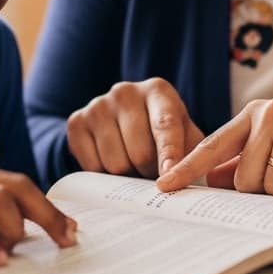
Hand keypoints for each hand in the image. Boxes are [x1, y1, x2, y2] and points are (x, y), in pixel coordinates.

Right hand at [66, 78, 204, 177]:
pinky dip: (104, 174)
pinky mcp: (76, 121)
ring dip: (127, 176)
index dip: (168, 154)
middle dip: (150, 173)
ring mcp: (98, 105)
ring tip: (134, 166)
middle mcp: (125, 91)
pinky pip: (92, 167)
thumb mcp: (186, 136)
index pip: (165, 126)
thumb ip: (194, 156)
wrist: (124, 120)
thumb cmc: (163, 133)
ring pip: (115, 163)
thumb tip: (196, 182)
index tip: (168, 177)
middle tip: (154, 174)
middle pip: (139, 152)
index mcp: (158, 91)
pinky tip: (112, 161)